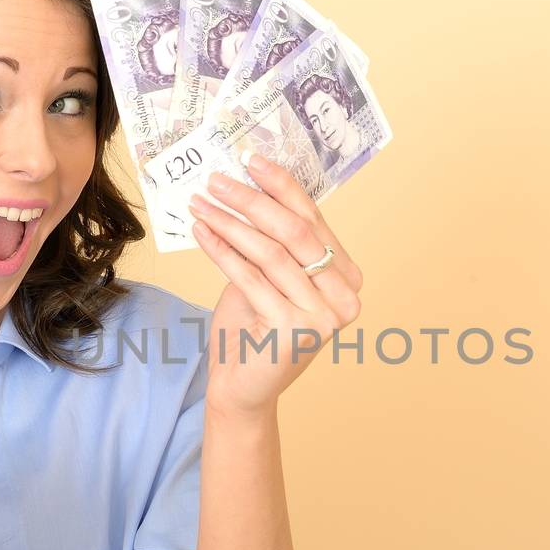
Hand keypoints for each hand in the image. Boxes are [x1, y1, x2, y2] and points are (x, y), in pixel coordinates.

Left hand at [187, 153, 363, 415]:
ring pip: (272, 253)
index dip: (282, 187)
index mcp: (347, 278)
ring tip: (201, 204)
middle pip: (295, 233)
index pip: (313, 221)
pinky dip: (222, 251)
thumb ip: (274, 240)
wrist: (243, 388)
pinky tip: (202, 232)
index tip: (251, 160)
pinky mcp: (294, 330)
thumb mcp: (269, 276)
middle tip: (217, 180)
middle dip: (252, 201)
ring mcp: (323, 316)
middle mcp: (345, 297)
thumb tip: (251, 182)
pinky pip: (252, 279)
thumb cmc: (254, 328)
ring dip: (231, 223)